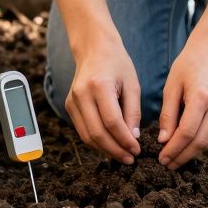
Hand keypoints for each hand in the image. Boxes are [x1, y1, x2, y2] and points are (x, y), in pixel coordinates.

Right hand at [65, 34, 142, 162]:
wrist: (94, 48)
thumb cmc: (118, 64)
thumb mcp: (133, 85)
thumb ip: (133, 112)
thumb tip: (133, 138)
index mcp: (99, 86)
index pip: (112, 122)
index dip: (125, 140)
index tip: (137, 150)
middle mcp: (81, 94)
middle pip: (97, 133)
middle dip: (115, 150)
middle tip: (130, 159)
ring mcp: (72, 101)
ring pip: (87, 136)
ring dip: (105, 150)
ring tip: (122, 156)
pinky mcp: (69, 106)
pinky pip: (82, 130)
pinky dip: (96, 142)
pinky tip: (111, 146)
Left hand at [158, 37, 207, 168]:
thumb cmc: (188, 65)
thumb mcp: (171, 87)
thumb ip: (168, 114)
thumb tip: (164, 141)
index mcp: (201, 97)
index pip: (187, 133)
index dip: (174, 149)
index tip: (162, 158)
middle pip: (200, 142)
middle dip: (182, 156)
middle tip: (167, 164)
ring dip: (192, 153)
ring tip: (176, 158)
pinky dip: (202, 143)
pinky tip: (188, 145)